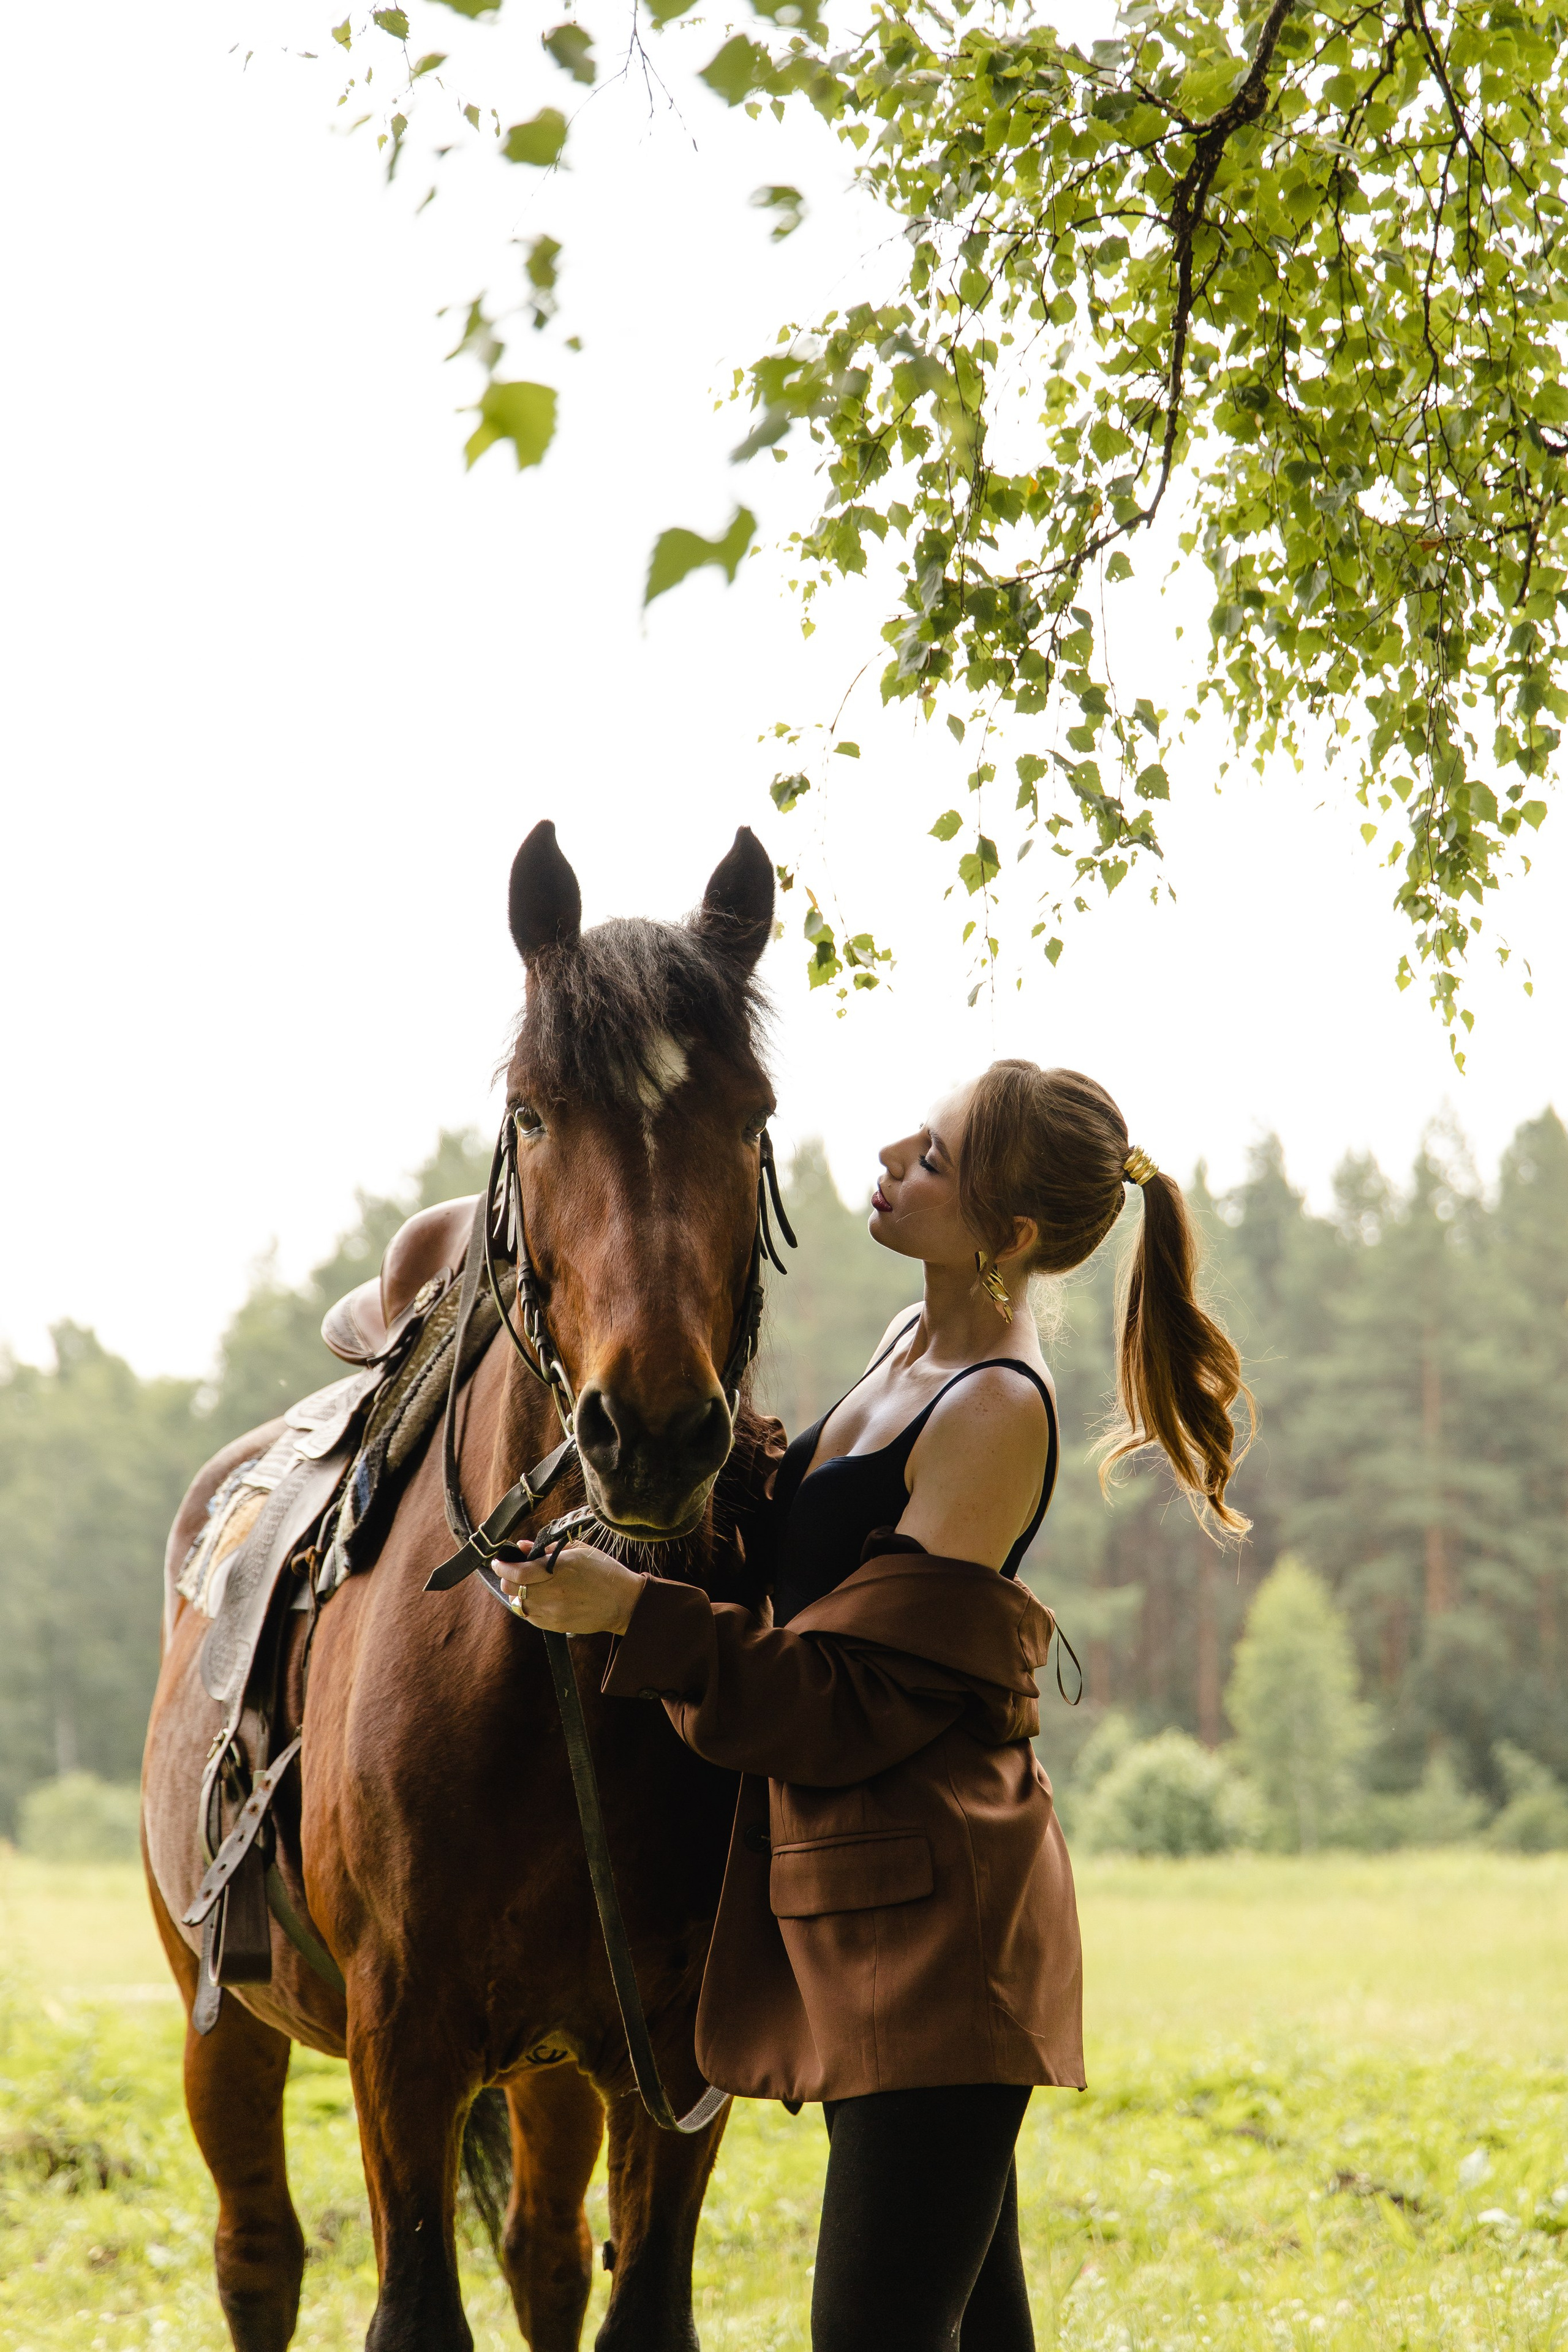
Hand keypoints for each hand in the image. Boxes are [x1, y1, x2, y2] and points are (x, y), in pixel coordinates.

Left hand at [494, 1540, 644, 1635]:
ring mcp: (554, 1611)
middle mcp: (554, 1591)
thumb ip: (548, 1548)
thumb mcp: (579, 1551)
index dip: (503, 1566)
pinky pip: (530, 1617)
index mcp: (559, 1568)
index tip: (498, 1562)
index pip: (518, 1572)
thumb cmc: (604, 1572)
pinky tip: (537, 1599)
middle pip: (512, 1589)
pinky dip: (527, 1607)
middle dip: (506, 1579)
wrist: (624, 1602)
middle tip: (509, 1572)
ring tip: (524, 1586)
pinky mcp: (556, 1626)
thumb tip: (523, 1546)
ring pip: (519, 1604)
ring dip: (516, 1594)